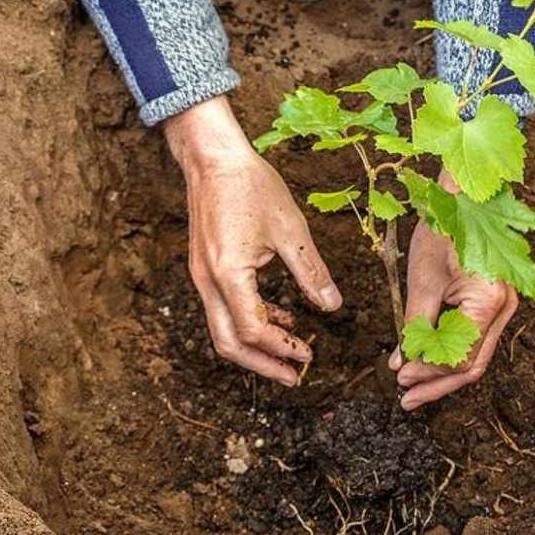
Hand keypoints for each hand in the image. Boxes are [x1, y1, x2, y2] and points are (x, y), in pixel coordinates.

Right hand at [165, 96, 342, 385]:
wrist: (213, 158)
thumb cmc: (251, 186)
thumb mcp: (291, 229)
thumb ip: (311, 273)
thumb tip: (333, 307)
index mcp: (229, 274)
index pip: (254, 330)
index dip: (283, 347)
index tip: (309, 355)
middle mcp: (208, 281)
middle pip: (228, 343)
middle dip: (262, 364)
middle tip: (293, 377)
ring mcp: (201, 276)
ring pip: (221, 329)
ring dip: (255, 347)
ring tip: (289, 354)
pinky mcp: (204, 268)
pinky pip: (222, 308)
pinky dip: (248, 321)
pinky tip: (278, 317)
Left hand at [387, 172, 517, 410]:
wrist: (463, 195)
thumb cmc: (443, 229)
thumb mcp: (422, 280)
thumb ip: (414, 326)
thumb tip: (403, 364)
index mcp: (490, 302)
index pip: (460, 358)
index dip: (429, 374)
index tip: (400, 380)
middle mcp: (506, 308)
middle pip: (474, 365)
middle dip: (438, 384)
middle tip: (407, 399)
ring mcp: (505, 306)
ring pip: (476, 355)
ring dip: (444, 373)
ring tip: (413, 387)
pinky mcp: (495, 301)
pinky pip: (476, 338)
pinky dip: (452, 353)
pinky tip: (428, 361)